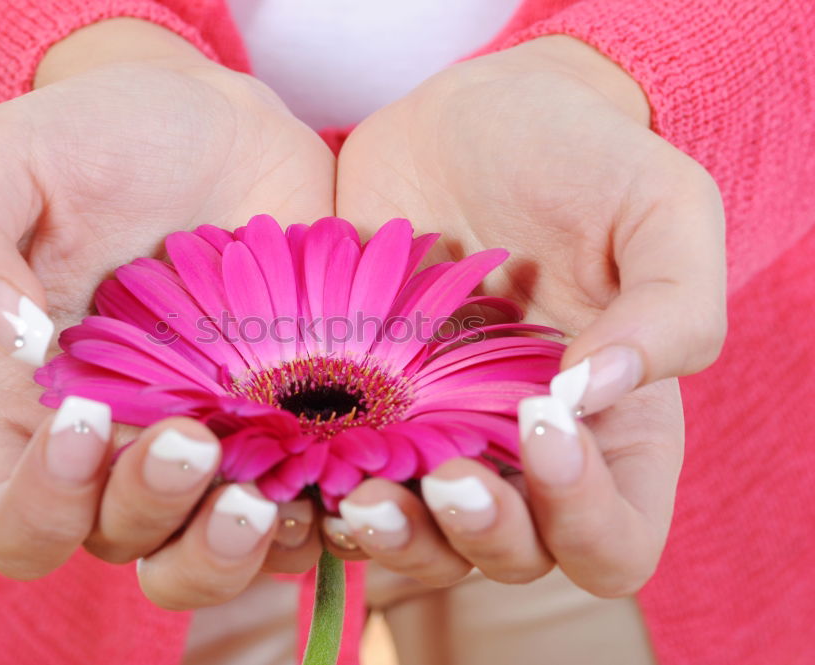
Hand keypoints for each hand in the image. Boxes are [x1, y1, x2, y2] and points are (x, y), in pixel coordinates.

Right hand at [0, 19, 331, 608]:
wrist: (217, 123)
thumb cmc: (98, 139)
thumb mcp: (1, 161)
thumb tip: (8, 339)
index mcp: (38, 411)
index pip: (18, 522)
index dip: (42, 506)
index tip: (83, 418)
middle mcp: (127, 448)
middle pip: (126, 546)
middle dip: (155, 512)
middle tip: (193, 438)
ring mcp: (218, 443)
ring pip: (215, 557)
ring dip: (237, 549)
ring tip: (269, 495)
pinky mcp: (296, 427)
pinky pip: (307, 512)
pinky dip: (323, 515)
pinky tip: (343, 475)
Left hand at [330, 36, 726, 595]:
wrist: (474, 118)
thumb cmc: (583, 159)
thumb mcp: (661, 209)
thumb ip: (671, 309)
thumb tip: (596, 393)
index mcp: (616, 436)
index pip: (611, 542)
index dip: (582, 515)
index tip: (542, 417)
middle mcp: (523, 459)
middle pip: (508, 560)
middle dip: (472, 535)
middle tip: (440, 475)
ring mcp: (438, 438)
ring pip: (417, 542)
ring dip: (389, 536)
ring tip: (356, 490)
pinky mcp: (360, 408)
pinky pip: (339, 485)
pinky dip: (319, 493)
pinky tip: (294, 460)